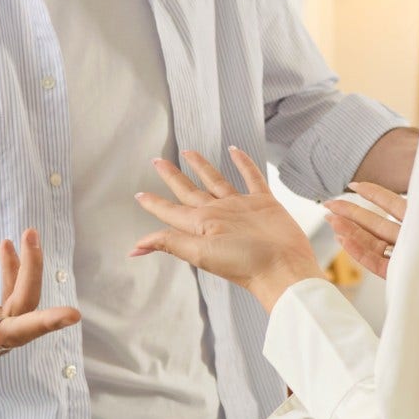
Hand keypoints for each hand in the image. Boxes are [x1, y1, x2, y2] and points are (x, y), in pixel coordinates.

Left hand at [131, 148, 324, 312]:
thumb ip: (170, 243)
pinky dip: (243, 163)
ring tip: (189, 152)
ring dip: (202, 166)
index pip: (171, 211)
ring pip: (216, 180)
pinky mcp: (263, 202)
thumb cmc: (244, 263)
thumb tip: (136, 248)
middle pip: (189, 190)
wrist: (282, 266)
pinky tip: (234, 152)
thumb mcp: (200, 252)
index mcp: (201, 225)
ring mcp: (240, 207)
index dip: (154, 204)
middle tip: (157, 162)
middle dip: (172, 177)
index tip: (139, 195)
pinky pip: (250, 177)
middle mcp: (218, 214)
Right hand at [323, 183, 405, 279]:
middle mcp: (412, 238)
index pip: (392, 204)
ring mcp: (404, 257)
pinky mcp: (398, 275)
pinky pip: (377, 263)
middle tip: (328, 205)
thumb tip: (415, 178)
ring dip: (350, 231)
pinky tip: (344, 240)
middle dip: (350, 213)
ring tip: (331, 221)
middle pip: (376, 224)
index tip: (352, 185)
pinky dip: (360, 253)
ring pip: (373, 243)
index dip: (373, 193)